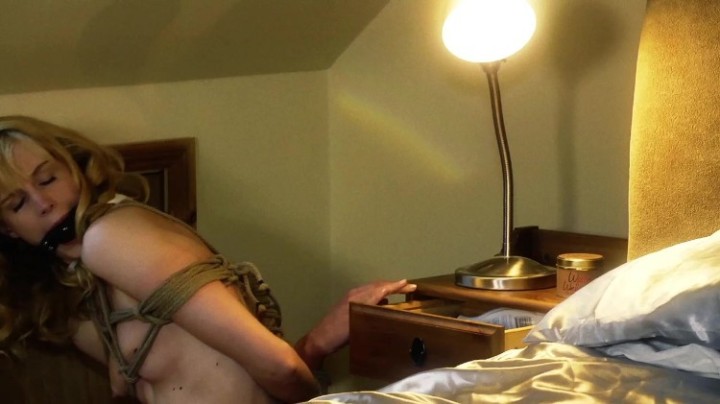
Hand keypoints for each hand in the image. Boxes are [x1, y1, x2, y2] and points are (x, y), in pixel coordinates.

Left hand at [296, 279, 416, 368]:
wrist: (320, 339)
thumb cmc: (340, 335)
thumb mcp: (358, 324)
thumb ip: (372, 311)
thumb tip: (387, 302)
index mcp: (359, 298)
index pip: (381, 289)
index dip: (395, 286)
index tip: (409, 284)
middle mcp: (355, 294)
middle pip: (378, 286)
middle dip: (393, 285)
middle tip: (408, 286)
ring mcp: (351, 297)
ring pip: (372, 288)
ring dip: (386, 288)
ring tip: (399, 291)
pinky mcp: (348, 302)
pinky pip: (367, 293)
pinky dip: (378, 293)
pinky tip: (382, 300)